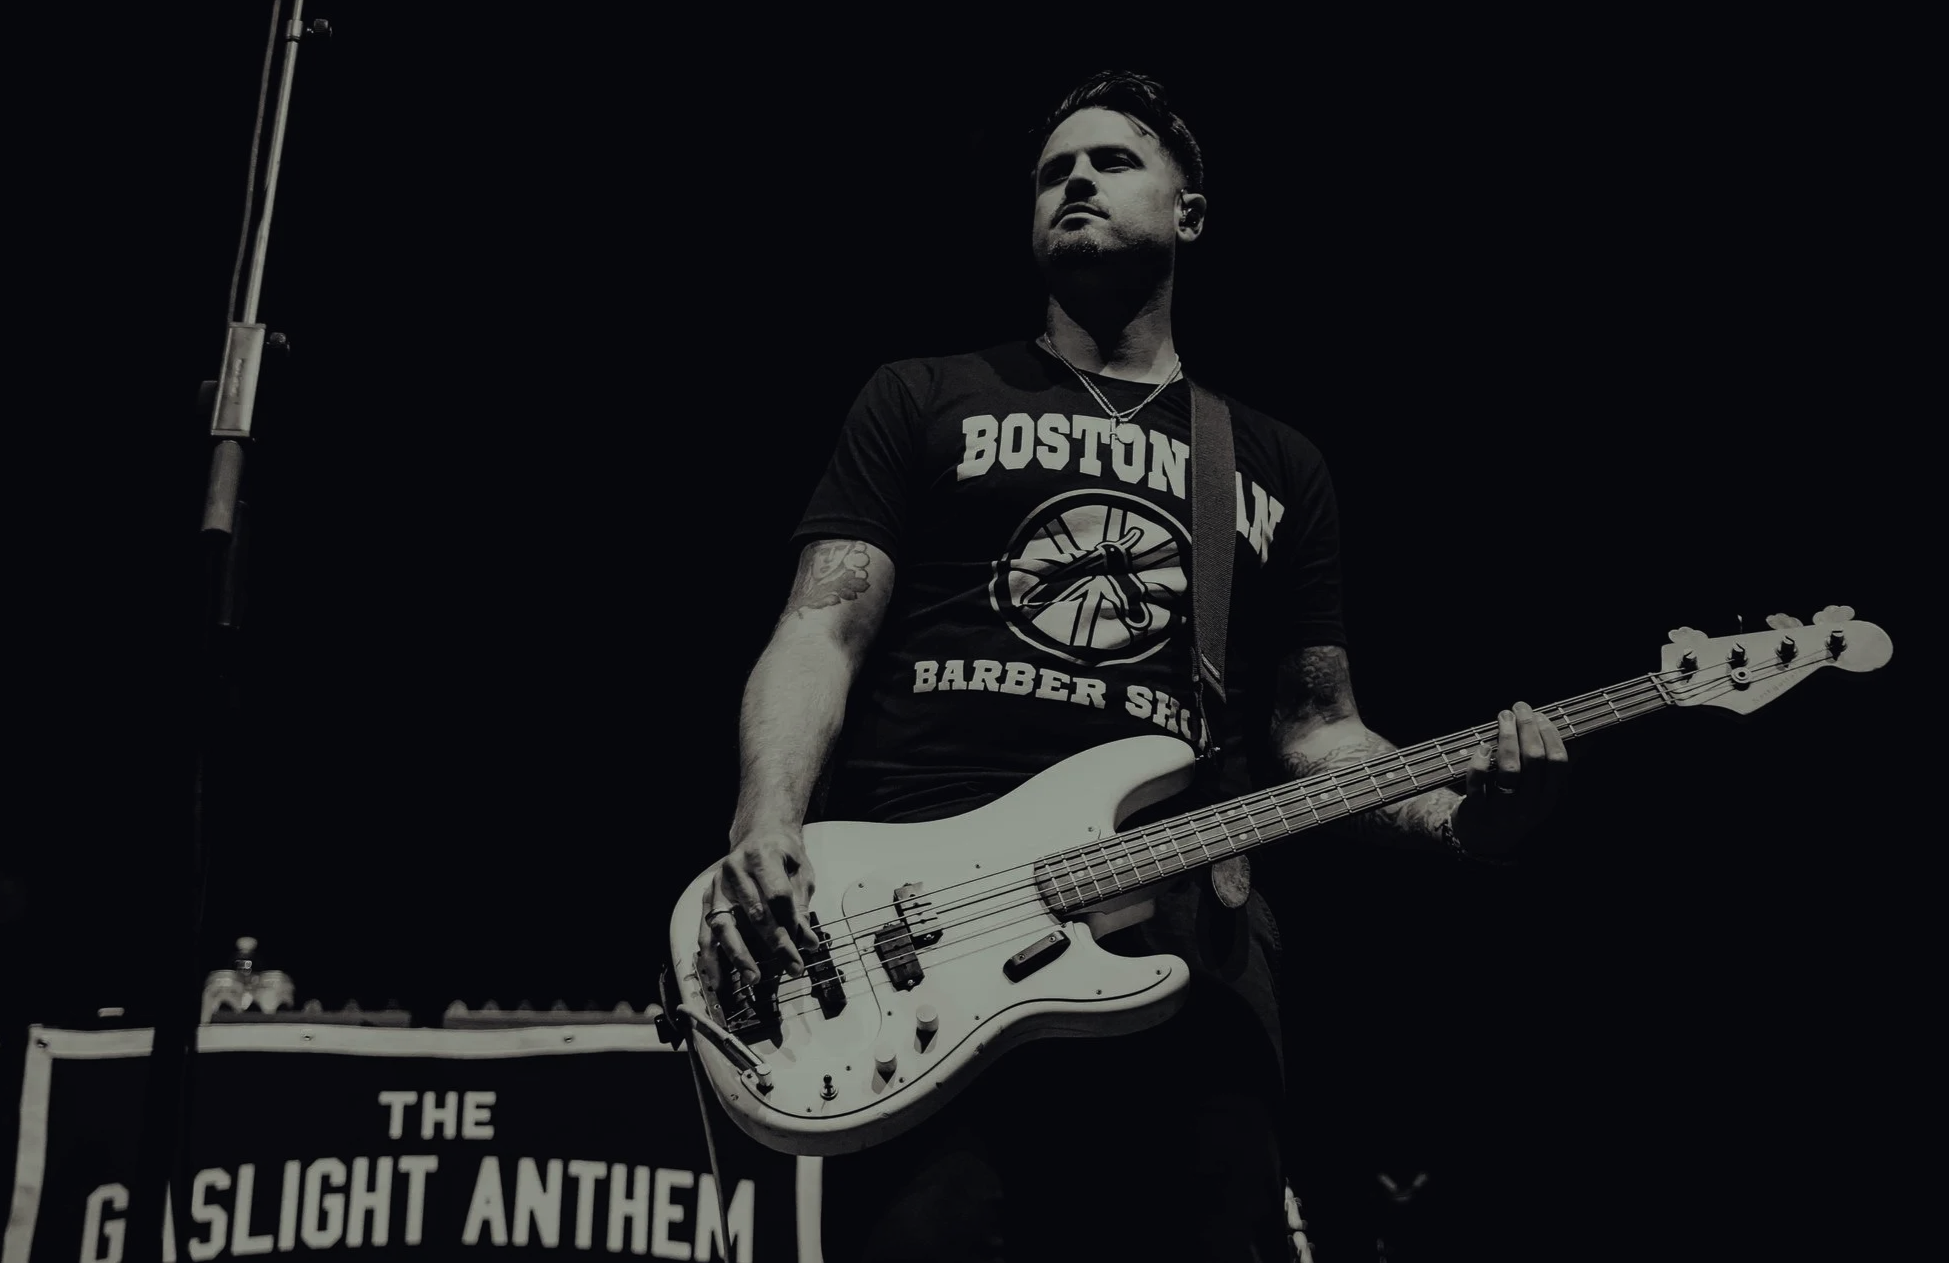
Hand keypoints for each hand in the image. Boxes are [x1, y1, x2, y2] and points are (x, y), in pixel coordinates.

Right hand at [696, 827, 818, 994]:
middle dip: (775, 945)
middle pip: (755, 913)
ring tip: (753, 977)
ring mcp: (718, 885)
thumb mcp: (800, 872)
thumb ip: (801, 907)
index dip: (791, 923)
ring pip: (725, 925)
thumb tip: (808, 942)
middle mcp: (735, 870)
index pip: (777, 896)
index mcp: (762, 856)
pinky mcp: (708, 898)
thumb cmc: (781, 853)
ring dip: (739, 955)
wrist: (758, 833)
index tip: (803, 947)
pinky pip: (706, 930)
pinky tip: (717, 977)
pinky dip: (711, 955)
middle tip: (791, 967)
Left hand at [1453, 701, 1568, 851]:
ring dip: (1506, 737)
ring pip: (1509, 769)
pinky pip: (1478, 783)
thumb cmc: (1512, 805)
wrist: (1482, 840)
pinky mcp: (1476, 811)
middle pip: (1534, 760)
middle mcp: (1528, 806)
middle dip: (1527, 727)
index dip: (1549, 734)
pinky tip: (1483, 746)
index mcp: (1547, 799)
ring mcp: (1502, 810)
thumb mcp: (1536, 794)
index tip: (1539, 715)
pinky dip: (1481, 761)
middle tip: (1519, 707)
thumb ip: (1548, 768)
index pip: (1557, 762)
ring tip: (1503, 717)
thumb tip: (1570, 731)